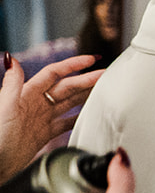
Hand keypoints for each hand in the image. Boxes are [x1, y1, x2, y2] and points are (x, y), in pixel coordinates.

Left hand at [0, 53, 102, 180]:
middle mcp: (35, 103)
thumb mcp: (5, 106)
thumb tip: (12, 58)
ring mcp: (41, 118)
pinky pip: (66, 122)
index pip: (53, 73)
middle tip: (107, 76)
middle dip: (86, 80)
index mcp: (26, 93)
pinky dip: (79, 118)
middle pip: (66, 87)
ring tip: (104, 91)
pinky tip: (89, 116)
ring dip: (86, 96)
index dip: (72, 65)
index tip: (91, 60)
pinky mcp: (44, 134)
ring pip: (69, 103)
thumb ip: (12, 83)